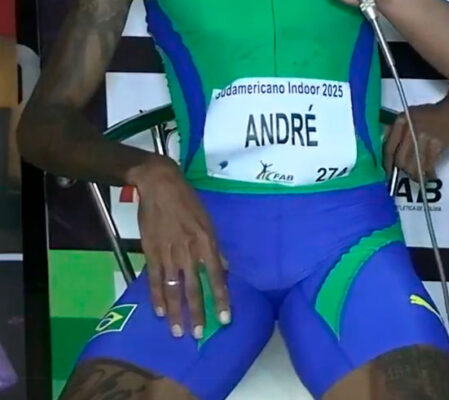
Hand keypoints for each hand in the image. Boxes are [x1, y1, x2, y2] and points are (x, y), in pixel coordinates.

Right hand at [129, 157, 229, 339]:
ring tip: (178, 331)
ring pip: (173, 288)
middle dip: (197, 312)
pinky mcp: (151, 251)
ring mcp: (169, 252)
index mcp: (206, 242)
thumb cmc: (189, 203)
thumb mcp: (209, 222)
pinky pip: (154, 279)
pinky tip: (161, 312)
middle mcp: (189, 250)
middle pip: (194, 287)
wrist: (161, 186)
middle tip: (198, 334)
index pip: (217, 277)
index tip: (224, 319)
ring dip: (176, 311)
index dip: (221, 299)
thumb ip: (215, 249)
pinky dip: (157, 297)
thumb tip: (225, 270)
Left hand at [385, 91, 448, 179]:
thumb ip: (398, 131)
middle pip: (400, 159)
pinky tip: (430, 174)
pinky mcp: (436, 143)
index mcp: (401, 120)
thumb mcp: (410, 116)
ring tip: (419, 176)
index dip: (387, 163)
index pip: (388, 147)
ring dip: (415, 174)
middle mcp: (409, 128)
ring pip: (412, 165)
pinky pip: (427, 165)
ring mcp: (422, 136)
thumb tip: (391, 151)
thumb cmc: (435, 114)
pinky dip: (428, 173)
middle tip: (408, 172)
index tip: (388, 172)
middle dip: (403, 170)